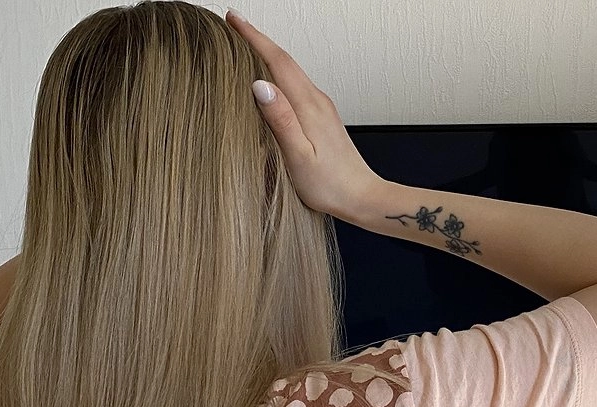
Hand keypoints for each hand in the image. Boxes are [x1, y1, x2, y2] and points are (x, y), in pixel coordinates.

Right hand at [226, 10, 383, 217]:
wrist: (363, 198)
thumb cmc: (331, 185)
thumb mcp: (298, 156)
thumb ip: (281, 120)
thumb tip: (260, 85)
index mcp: (308, 106)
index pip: (278, 61)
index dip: (254, 38)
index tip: (234, 19)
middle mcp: (317, 101)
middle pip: (285, 60)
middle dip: (258, 40)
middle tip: (234, 24)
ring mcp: (322, 108)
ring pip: (292, 72)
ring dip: (269, 54)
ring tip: (246, 45)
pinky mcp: (323, 118)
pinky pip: (297, 86)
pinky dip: (280, 74)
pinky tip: (271, 81)